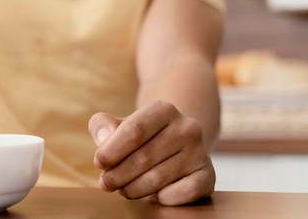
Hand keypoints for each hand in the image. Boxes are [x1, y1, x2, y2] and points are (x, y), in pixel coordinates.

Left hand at [88, 101, 215, 205]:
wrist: (176, 145)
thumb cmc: (141, 136)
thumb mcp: (120, 124)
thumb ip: (102, 125)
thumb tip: (102, 139)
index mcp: (164, 109)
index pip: (133, 131)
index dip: (111, 151)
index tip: (99, 163)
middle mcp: (187, 128)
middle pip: (143, 158)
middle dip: (118, 175)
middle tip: (105, 183)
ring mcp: (200, 152)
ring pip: (157, 179)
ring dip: (133, 189)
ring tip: (122, 189)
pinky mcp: (208, 176)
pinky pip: (180, 194)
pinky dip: (161, 199)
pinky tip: (153, 194)